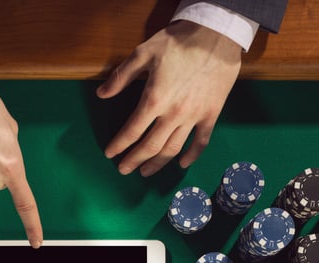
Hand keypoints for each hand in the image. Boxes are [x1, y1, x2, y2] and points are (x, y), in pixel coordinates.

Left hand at [97, 21, 242, 176]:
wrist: (216, 34)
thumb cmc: (179, 42)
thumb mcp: (144, 53)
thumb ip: (121, 76)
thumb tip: (102, 94)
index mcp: (154, 99)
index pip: (132, 131)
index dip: (119, 145)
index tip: (110, 154)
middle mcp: (173, 113)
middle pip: (150, 146)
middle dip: (134, 160)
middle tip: (123, 169)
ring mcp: (194, 116)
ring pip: (173, 149)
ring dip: (157, 164)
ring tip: (145, 172)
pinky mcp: (211, 114)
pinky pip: (201, 141)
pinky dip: (191, 156)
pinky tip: (182, 164)